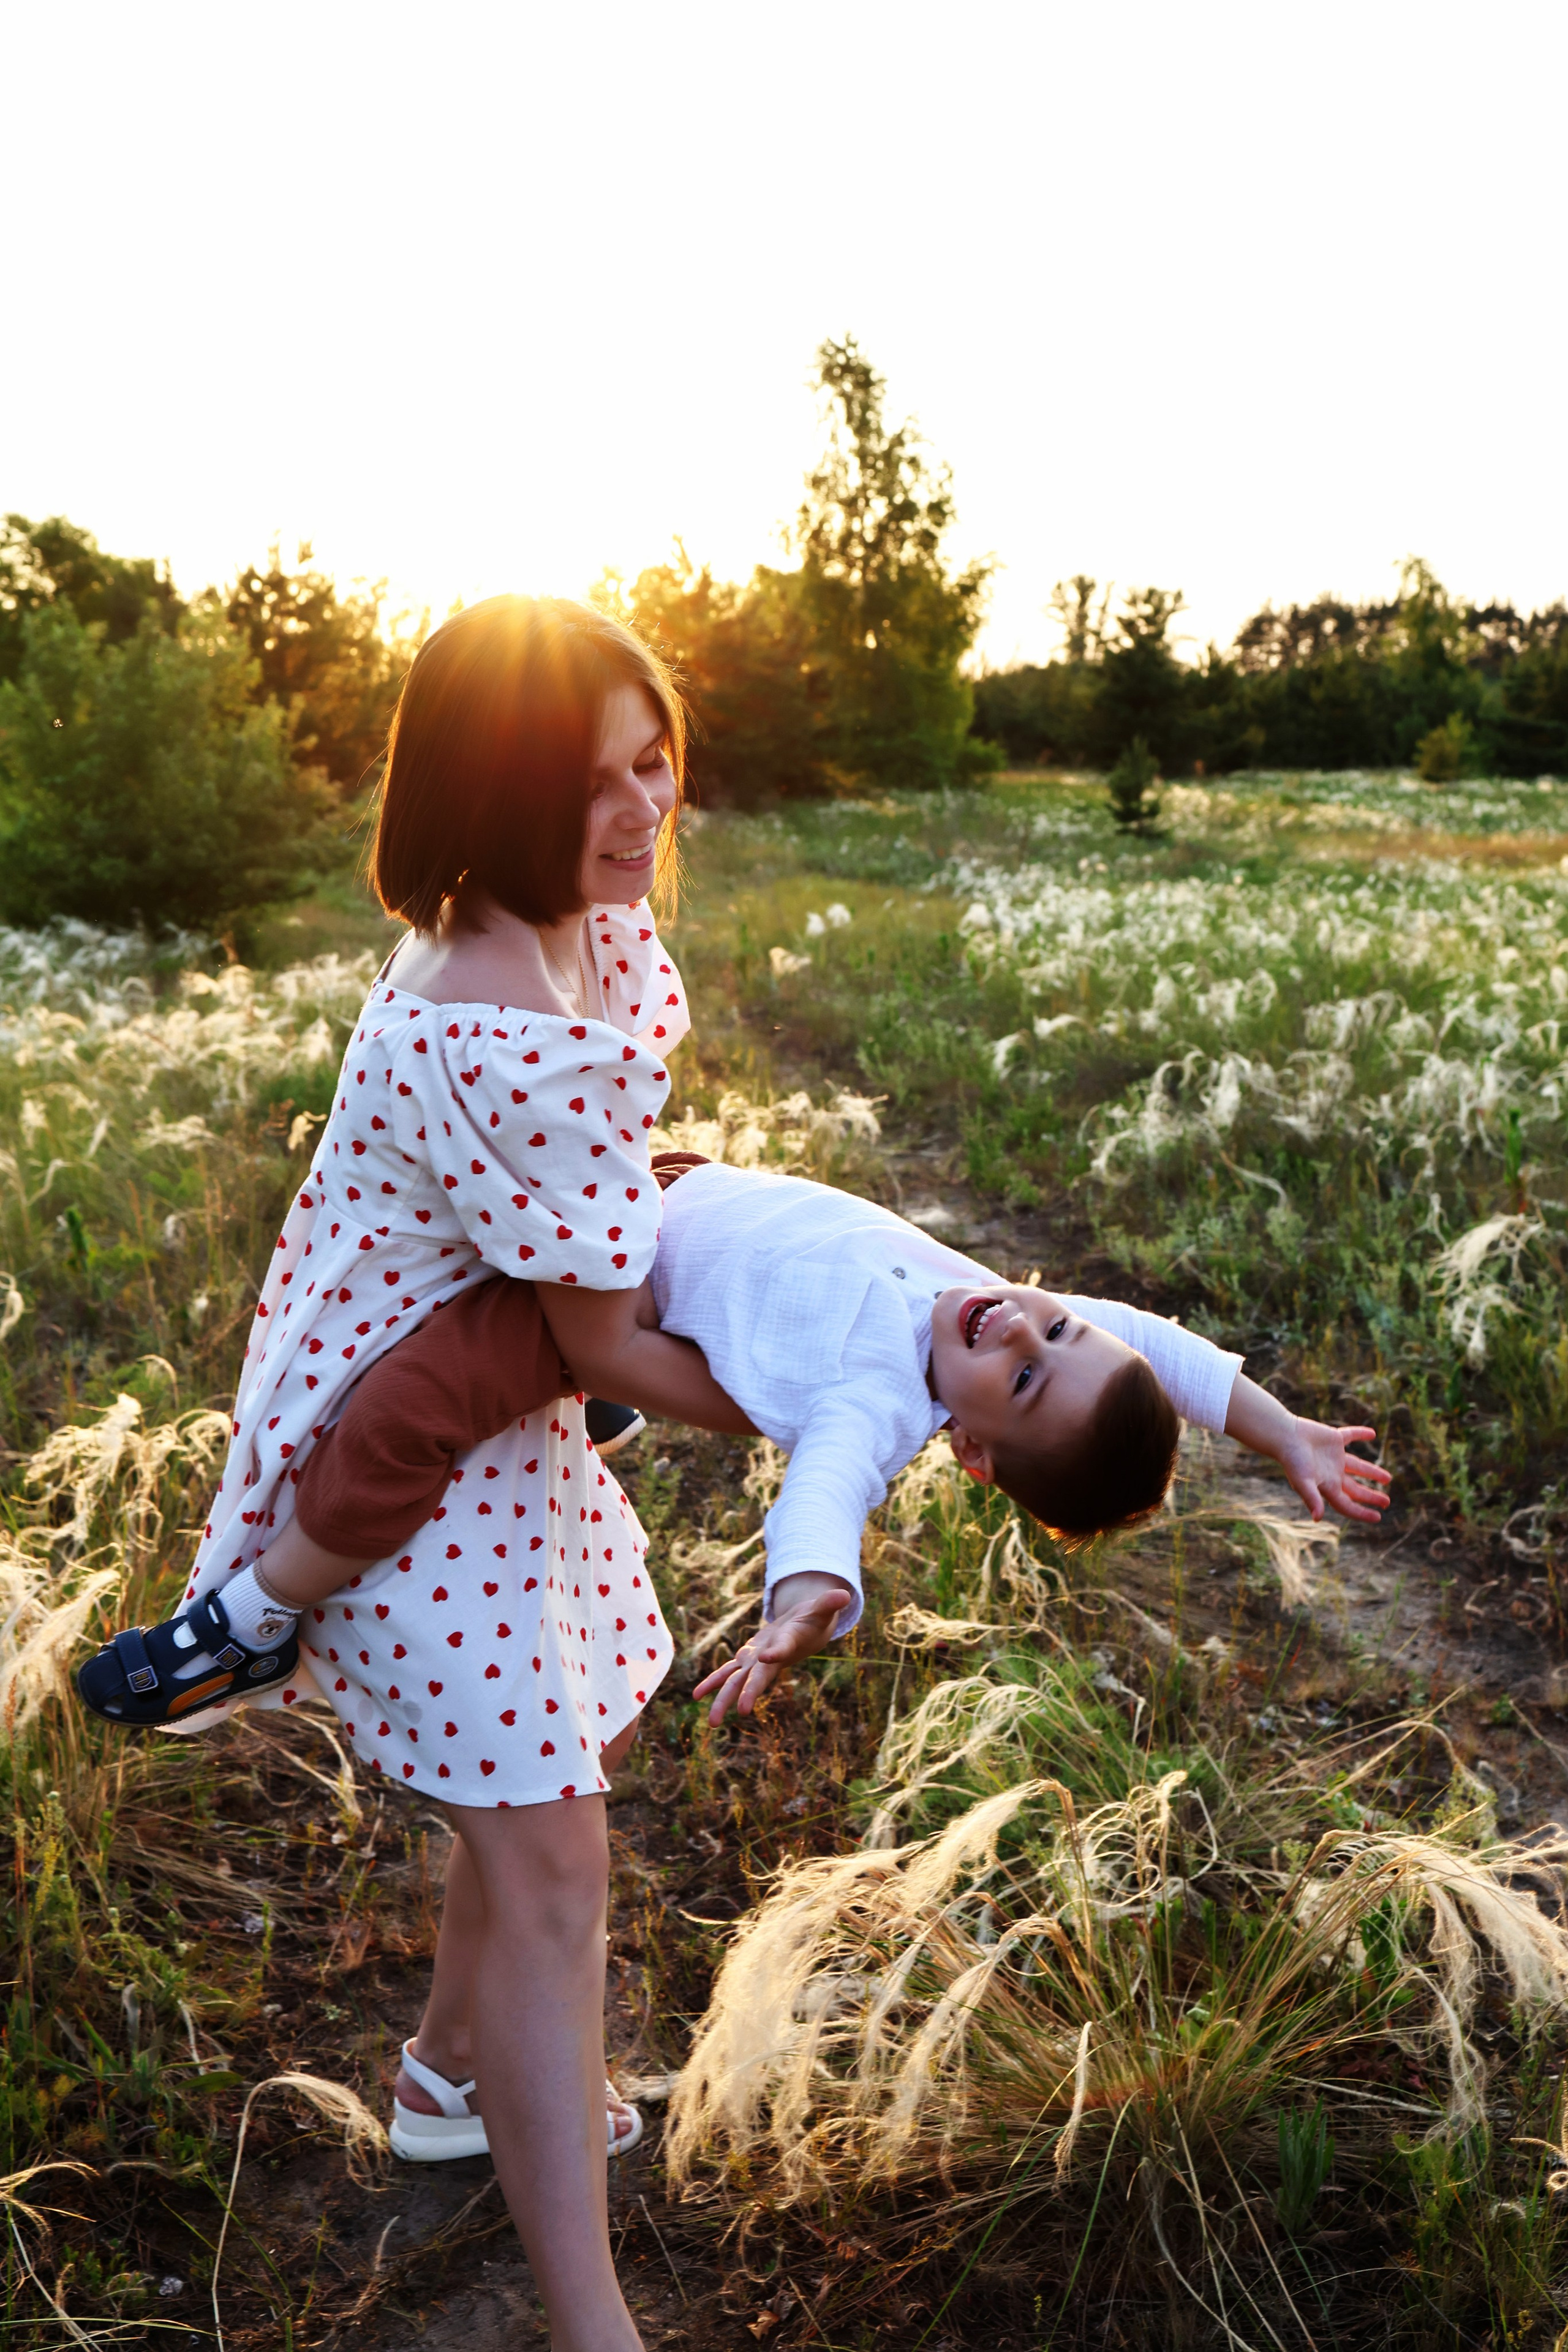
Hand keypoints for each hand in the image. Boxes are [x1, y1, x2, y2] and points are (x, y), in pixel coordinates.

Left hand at [691, 1574, 853, 1724]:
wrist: (804, 1631)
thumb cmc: (813, 1619)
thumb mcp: (820, 1609)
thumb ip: (829, 1603)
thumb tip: (844, 1594)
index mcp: (788, 1644)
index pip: (782, 1649)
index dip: (777, 1652)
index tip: (769, 1658)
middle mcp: (771, 1659)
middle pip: (759, 1677)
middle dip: (750, 1692)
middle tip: (742, 1712)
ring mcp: (756, 1661)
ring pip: (737, 1681)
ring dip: (724, 1700)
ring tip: (711, 1723)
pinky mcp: (746, 1658)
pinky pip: (726, 1672)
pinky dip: (712, 1682)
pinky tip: (696, 1695)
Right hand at [1278, 1419, 1391, 1524]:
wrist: (1284, 1435)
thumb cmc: (1292, 1460)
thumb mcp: (1302, 1482)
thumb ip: (1312, 1499)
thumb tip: (1318, 1518)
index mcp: (1327, 1486)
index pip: (1347, 1505)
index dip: (1361, 1513)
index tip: (1378, 1517)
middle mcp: (1332, 1473)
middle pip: (1355, 1489)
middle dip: (1370, 1496)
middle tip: (1387, 1502)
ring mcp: (1334, 1456)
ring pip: (1357, 1467)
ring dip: (1372, 1472)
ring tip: (1388, 1479)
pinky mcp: (1333, 1439)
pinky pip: (1350, 1436)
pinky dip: (1361, 1434)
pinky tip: (1372, 1434)